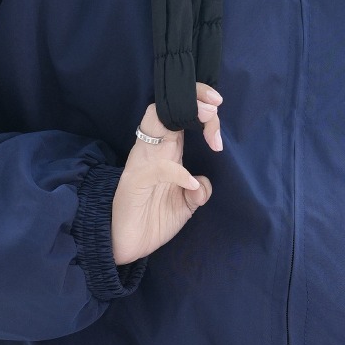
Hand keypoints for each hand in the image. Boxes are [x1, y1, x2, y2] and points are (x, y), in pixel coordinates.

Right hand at [109, 82, 222, 267]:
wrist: (126, 246)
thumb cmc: (152, 220)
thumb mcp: (184, 205)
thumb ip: (198, 191)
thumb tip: (204, 183)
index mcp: (165, 150)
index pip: (179, 113)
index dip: (198, 102)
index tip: (218, 106)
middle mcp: (153, 149)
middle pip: (168, 107)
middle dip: (194, 98)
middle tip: (216, 106)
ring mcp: (142, 162)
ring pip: (155, 121)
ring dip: (185, 116)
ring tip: (211, 124)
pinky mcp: (135, 181)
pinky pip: (158, 168)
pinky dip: (178, 172)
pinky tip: (192, 184)